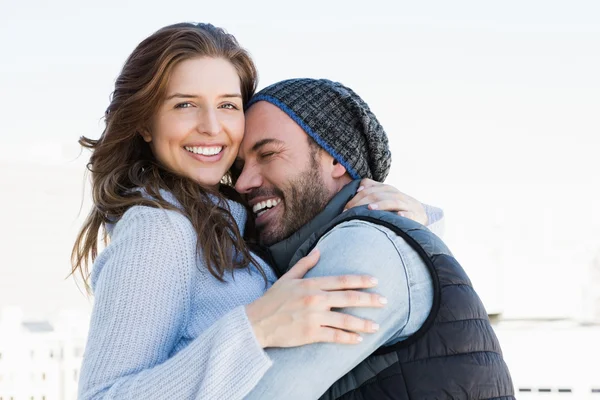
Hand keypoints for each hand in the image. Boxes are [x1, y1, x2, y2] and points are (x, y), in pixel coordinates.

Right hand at [246, 249, 385, 347]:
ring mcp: (314, 317)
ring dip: (363, 323)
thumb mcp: (287, 278)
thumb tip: (318, 251)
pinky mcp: (310, 333)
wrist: (257, 322)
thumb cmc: (272, 299)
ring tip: (377, 326)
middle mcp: (315, 299)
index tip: (375, 281)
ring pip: (345, 320)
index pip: (341, 280)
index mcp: (311, 284)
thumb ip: (305, 265)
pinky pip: (335, 336)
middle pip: (349, 298)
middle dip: (369, 300)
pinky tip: (359, 339)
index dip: (360, 280)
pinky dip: (348, 338)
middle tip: (385, 301)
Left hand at [344, 178, 427, 224]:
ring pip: (393, 201)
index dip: (357, 197)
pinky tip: (399, 216)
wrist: (420, 214)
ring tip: (370, 209)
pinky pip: (410, 214)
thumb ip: (372, 189)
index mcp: (388, 189)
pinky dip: (404, 215)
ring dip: (381, 204)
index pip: (370, 189)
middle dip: (362, 203)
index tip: (345, 208)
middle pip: (378, 194)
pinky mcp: (416, 216)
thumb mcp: (385, 196)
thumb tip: (359, 188)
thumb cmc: (397, 207)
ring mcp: (407, 205)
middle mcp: (397, 195)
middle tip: (350, 213)